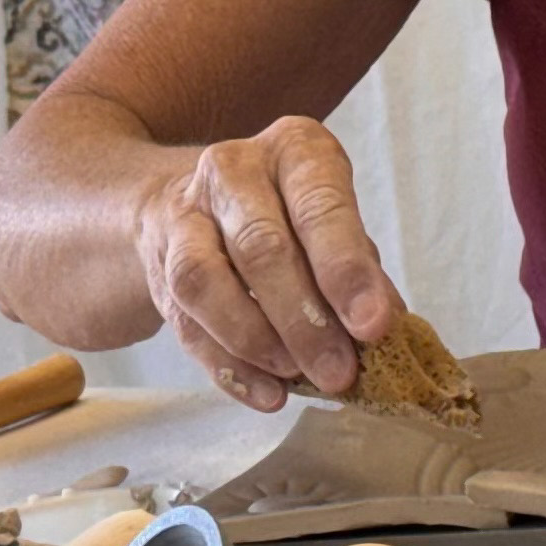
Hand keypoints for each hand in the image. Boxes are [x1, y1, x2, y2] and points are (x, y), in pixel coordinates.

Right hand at [141, 115, 404, 411]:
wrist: (194, 202)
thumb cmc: (288, 215)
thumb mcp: (334, 222)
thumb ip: (360, 268)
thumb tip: (388, 331)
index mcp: (294, 150)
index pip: (320, 206)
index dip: (346, 269)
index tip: (373, 325)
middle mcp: (233, 170)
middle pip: (261, 247)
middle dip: (304, 320)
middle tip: (339, 372)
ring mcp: (184, 214)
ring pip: (204, 281)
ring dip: (255, 340)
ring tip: (297, 377)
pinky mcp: (157, 264)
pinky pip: (184, 321)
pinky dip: (228, 367)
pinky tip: (266, 394)